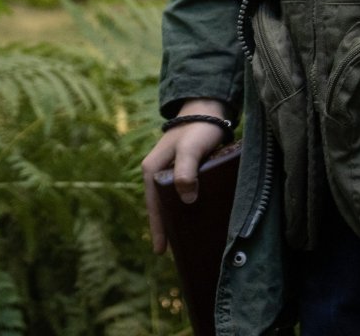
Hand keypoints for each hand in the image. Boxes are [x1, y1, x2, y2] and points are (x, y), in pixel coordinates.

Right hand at [140, 99, 229, 253]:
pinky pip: (177, 192)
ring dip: (172, 218)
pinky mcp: (180, 168)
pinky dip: (181, 207)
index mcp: (152, 168)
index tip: (161, 251)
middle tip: (171, 251)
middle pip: (157, 205)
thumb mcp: (191, 150)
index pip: (153, 205)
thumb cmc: (198, 129)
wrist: (208, 109)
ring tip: (181, 239)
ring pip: (167, 199)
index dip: (157, 227)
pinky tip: (191, 216)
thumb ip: (186, 172)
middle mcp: (156, 170)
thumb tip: (186, 200)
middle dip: (162, 227)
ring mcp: (167, 169)